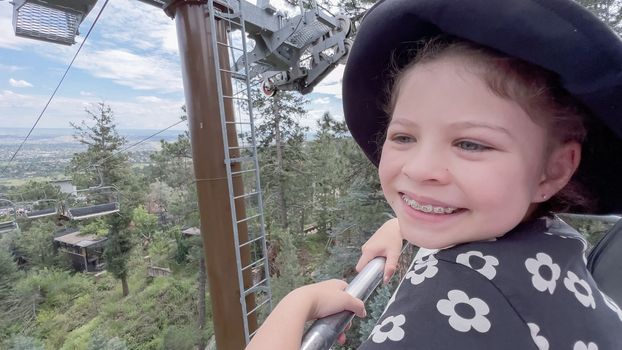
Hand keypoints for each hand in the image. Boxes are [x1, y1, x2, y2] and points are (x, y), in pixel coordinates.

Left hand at [246, 280, 364, 349]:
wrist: (301, 304)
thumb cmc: (322, 298)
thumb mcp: (346, 300)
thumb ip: (357, 305)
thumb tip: (363, 310)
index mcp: (337, 284)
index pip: (349, 292)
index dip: (354, 303)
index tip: (355, 313)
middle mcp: (328, 291)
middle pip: (342, 307)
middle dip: (345, 319)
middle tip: (345, 327)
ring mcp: (320, 300)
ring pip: (333, 315)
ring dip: (338, 326)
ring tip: (339, 335)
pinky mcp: (313, 309)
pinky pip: (324, 319)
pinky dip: (328, 326)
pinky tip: (330, 333)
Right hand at [356, 218, 402, 282]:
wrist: (394, 226)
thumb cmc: (394, 238)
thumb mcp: (394, 254)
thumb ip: (390, 267)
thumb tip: (385, 280)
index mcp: (368, 251)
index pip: (360, 268)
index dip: (364, 275)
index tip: (373, 278)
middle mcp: (364, 249)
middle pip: (364, 265)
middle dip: (372, 269)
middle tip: (384, 267)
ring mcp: (366, 246)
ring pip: (367, 261)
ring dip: (375, 263)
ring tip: (386, 259)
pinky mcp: (369, 245)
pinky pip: (369, 256)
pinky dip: (375, 258)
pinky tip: (384, 254)